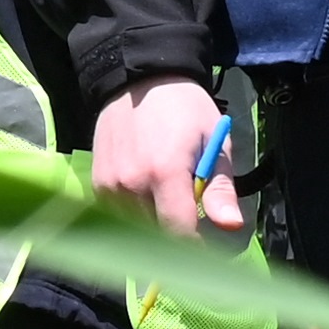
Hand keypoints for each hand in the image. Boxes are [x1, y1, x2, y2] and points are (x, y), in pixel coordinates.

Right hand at [95, 75, 243, 237]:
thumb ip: (221, 189)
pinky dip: (138, 215)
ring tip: (172, 201)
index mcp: (165, 173)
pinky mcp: (97, 184)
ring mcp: (109, 185)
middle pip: (157, 235)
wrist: (140, 78)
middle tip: (195, 221)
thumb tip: (232, 227)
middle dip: (179, 236)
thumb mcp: (214, 142)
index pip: (179, 234)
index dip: (198, 249)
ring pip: (137, 228)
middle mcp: (131, 184)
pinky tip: (151, 196)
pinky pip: (119, 216)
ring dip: (157, 226)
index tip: (211, 249)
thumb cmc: (186, 108)